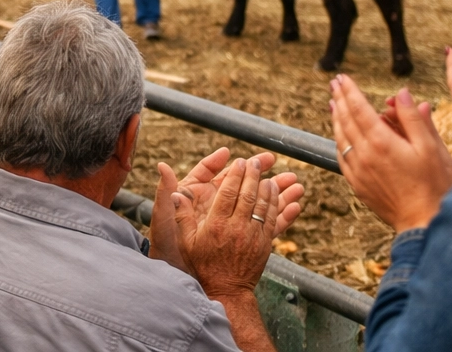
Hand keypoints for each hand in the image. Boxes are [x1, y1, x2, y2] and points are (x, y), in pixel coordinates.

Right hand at [158, 156, 281, 298]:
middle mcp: (237, 228)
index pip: (228, 192)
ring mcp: (253, 236)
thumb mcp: (186, 241)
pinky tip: (276, 194)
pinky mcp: (265, 244)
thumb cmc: (203, 265)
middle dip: (253, 175)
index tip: (239, 161)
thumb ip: (182, 216)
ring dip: (267, 187)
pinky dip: (276, 205)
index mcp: (217, 224)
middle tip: (255, 161)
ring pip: (263, 206)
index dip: (235, 175)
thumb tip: (175, 194)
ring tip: (268, 174)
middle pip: (248, 195)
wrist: (226, 290)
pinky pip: (273, 219)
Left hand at [330, 74, 451, 232]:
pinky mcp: (358, 185)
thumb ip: (413, 118)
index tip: (342, 77)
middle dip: (339, 99)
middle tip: (334, 83)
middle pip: (346, 120)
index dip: (349, 91)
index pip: (358, 108)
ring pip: (341, 138)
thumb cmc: (436, 185)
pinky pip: (342, 156)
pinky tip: (341, 135)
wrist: (426, 224)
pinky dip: (339, 140)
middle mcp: (364, 155)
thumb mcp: (432, 147)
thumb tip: (401, 93)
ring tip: (334, 104)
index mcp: (382, 142)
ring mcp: (358, 171)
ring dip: (336, 118)